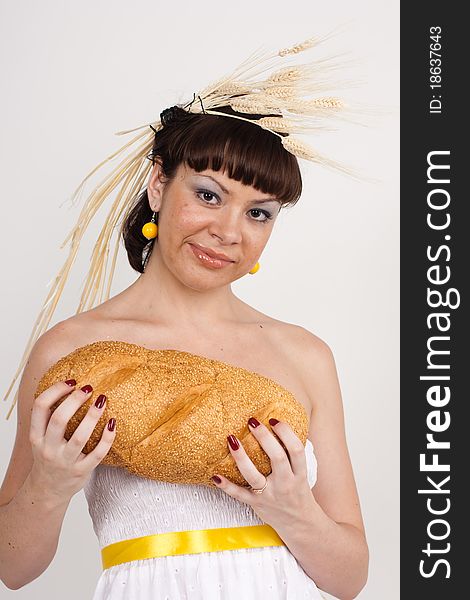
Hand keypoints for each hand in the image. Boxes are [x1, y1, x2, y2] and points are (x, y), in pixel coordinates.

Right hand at [28, 380, 116, 503]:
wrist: (47, 491)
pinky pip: (98, 453)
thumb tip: (72, 386)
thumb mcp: (40, 439)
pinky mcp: (81, 471)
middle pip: (59, 419)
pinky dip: (107, 438)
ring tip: (102, 400)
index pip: (40, 407)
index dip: (55, 390)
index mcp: (36, 436)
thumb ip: (49, 418)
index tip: (71, 382)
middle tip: (88, 388)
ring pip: (80, 436)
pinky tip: (112, 423)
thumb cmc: (48, 456)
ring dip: (93, 416)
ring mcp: (65, 461)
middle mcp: (48, 449)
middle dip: (75, 400)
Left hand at [211, 417, 313, 529]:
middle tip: (252, 422)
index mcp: (299, 474)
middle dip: (264, 438)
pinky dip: (226, 486)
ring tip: (232, 438)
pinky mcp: (256, 504)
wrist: (299, 523)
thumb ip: (291, 454)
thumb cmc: (298, 492)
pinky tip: (215, 476)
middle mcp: (285, 484)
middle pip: (277, 458)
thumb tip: (278, 424)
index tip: (274, 420)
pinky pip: (239, 495)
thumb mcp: (302, 473)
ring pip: (254, 475)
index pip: (296, 450)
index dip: (286, 432)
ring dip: (241, 457)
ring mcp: (270, 495)